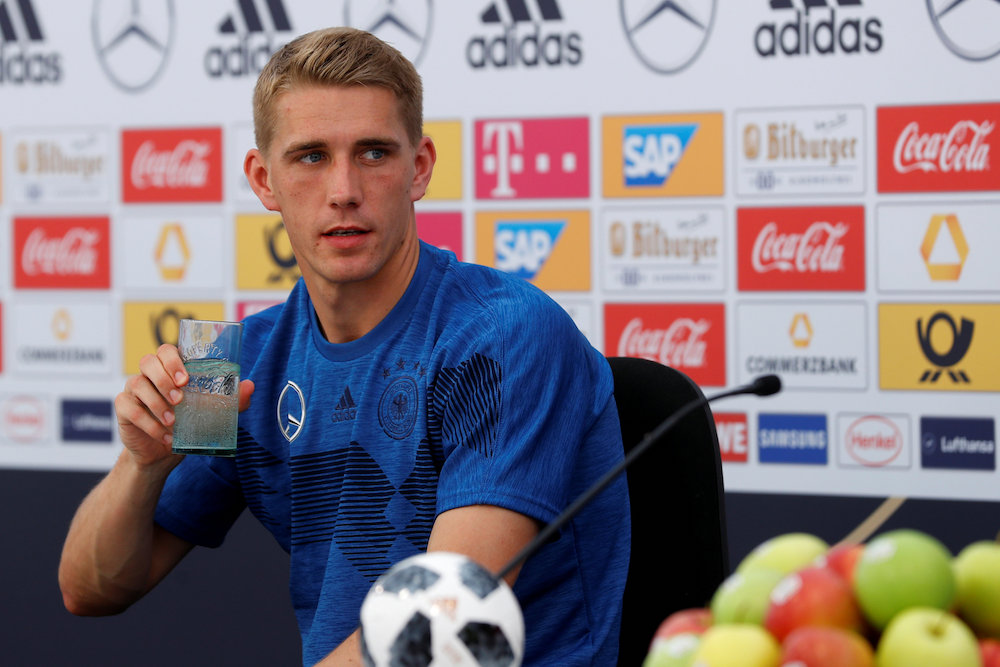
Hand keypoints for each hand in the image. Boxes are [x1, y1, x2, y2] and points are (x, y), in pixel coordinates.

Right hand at [114, 344, 254, 467]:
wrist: (164, 453)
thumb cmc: (190, 424)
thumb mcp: (213, 412)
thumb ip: (232, 400)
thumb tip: (250, 385)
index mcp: (170, 369)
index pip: (166, 350)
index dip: (173, 360)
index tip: (186, 379)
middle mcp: (150, 375)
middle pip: (147, 361)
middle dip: (164, 379)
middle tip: (179, 399)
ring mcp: (133, 390)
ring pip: (136, 383)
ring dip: (156, 403)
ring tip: (174, 421)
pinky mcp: (123, 409)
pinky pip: (129, 409)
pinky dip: (148, 423)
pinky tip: (164, 435)